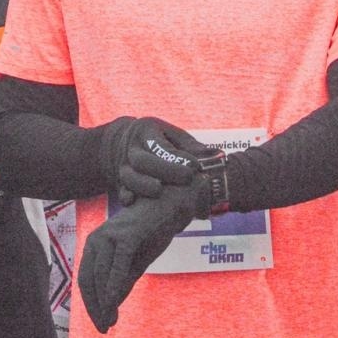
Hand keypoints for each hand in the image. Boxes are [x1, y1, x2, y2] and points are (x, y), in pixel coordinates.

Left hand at [79, 183, 202, 332]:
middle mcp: (96, 239)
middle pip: (88, 280)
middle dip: (95, 307)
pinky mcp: (126, 235)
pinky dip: (114, 285)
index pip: (86, 281)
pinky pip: (117, 264)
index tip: (101, 325)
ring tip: (110, 321)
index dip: (91, 305)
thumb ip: (122, 283)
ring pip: (100, 275)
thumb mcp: (134, 264)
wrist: (170, 207)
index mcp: (95, 245)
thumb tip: (110, 309)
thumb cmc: (151, 233)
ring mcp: (110, 235)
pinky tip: (114, 302)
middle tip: (104, 328)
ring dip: (104, 302)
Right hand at [100, 117, 214, 204]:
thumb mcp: (173, 135)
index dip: (176, 157)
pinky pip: (122, 192)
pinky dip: (128, 199)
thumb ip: (191, 147)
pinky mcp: (120, 183)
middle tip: (185, 179)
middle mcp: (131, 149)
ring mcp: (124, 167)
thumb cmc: (159, 140)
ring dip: (145, 187)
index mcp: (146, 132)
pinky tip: (137, 205)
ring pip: (128, 178)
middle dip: (163, 171)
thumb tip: (217, 156)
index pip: (159, 145)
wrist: (126, 142)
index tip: (194, 167)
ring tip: (160, 192)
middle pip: (141, 161)